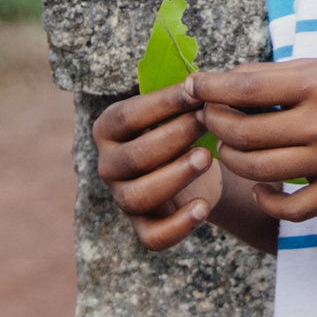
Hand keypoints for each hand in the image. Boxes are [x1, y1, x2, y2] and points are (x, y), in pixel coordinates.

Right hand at [93, 83, 223, 249]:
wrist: (197, 168)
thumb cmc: (186, 127)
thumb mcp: (180, 107)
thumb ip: (186, 95)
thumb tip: (203, 79)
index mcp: (110, 129)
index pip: (128, 116)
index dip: (161, 103)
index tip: (196, 91)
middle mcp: (109, 165)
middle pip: (134, 157)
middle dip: (173, 137)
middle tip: (207, 121)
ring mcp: (123, 198)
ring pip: (138, 196)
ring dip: (174, 177)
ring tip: (206, 157)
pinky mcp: (144, 226)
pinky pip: (152, 236)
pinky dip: (177, 226)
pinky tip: (202, 208)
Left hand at [192, 60, 316, 224]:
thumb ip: (274, 75)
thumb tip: (221, 82)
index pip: (248, 89)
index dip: (211, 89)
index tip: (193, 87)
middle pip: (245, 134)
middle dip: (215, 126)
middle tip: (209, 119)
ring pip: (259, 171)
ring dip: (232, 160)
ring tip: (230, 148)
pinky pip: (290, 209)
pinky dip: (266, 200)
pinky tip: (262, 186)